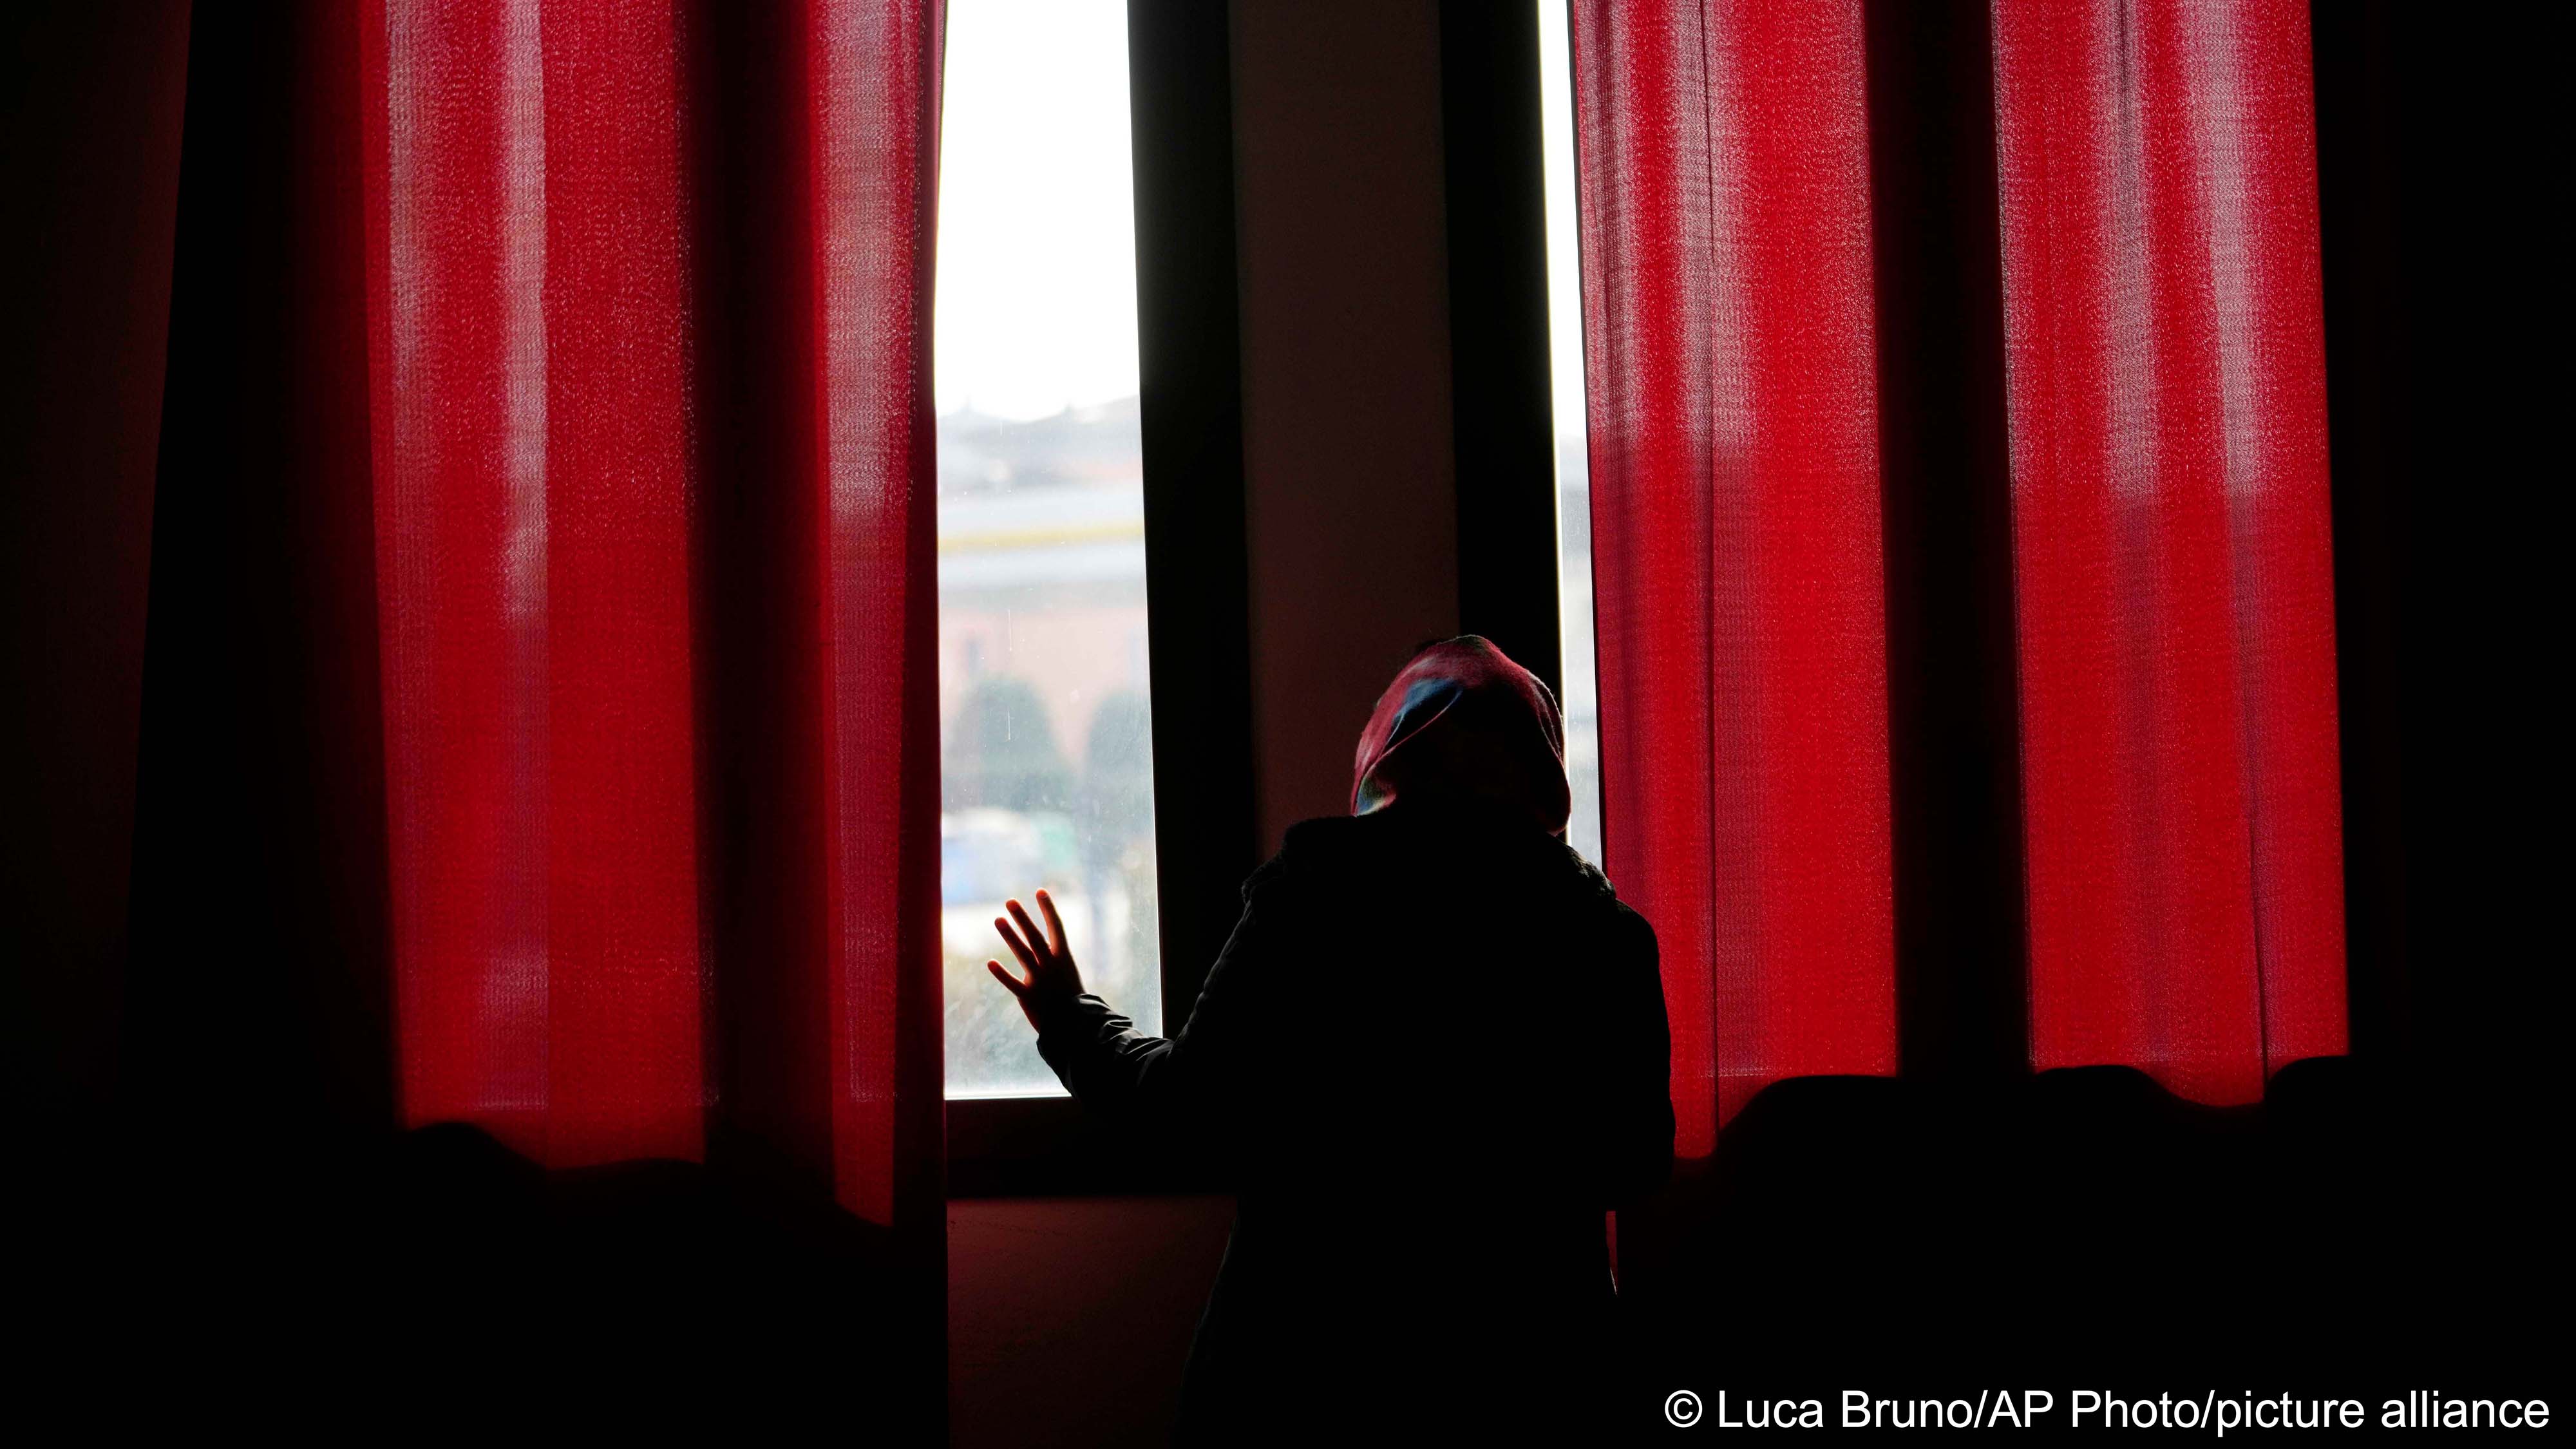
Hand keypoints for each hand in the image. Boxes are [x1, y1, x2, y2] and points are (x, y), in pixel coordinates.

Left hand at [987, 888, 1085, 1030]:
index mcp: (1064, 958)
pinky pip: (1013, 983)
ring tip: (998, 919)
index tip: (1040, 891)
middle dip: (1023, 918)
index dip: (1048, 909)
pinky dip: (1002, 973)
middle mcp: (1051, 965)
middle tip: (1010, 901)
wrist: (1077, 1026)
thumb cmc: (1074, 1000)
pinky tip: (989, 963)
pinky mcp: (1028, 996)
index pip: (1057, 927)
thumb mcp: (1068, 976)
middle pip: (1035, 936)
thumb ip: (1054, 962)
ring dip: (1010, 936)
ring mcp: (1040, 980)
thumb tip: (1042, 948)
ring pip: (1023, 953)